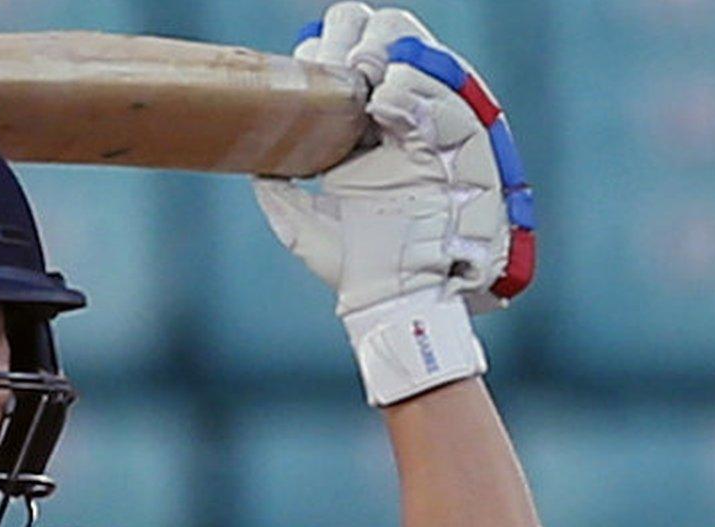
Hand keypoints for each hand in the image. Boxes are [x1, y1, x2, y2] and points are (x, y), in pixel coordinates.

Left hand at [253, 3, 534, 405]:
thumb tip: (251, 162)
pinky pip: (449, 105)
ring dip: (393, 54)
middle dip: (367, 34)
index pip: (361, 62)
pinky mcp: (463, 154)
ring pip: (428, 61)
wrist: (392, 302)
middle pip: (399, 45)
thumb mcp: (302, 223)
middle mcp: (407, 125)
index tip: (309, 57)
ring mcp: (437, 135)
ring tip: (361, 66)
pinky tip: (387, 95)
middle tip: (338, 55)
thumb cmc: (357, 267)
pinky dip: (417, 93)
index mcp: (371, 132)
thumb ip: (278, 191)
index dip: (335, 47)